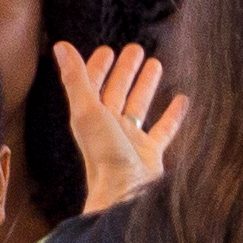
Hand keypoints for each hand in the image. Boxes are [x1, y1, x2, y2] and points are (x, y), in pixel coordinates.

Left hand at [55, 41, 184, 205]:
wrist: (125, 196)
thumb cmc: (105, 155)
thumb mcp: (88, 112)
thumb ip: (76, 80)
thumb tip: (60, 46)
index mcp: (91, 117)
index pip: (93, 85)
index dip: (98, 67)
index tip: (108, 50)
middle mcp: (109, 128)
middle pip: (117, 92)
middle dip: (125, 71)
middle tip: (136, 49)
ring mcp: (130, 141)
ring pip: (139, 107)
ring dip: (145, 86)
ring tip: (156, 64)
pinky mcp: (150, 155)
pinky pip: (163, 129)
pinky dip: (172, 114)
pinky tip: (182, 99)